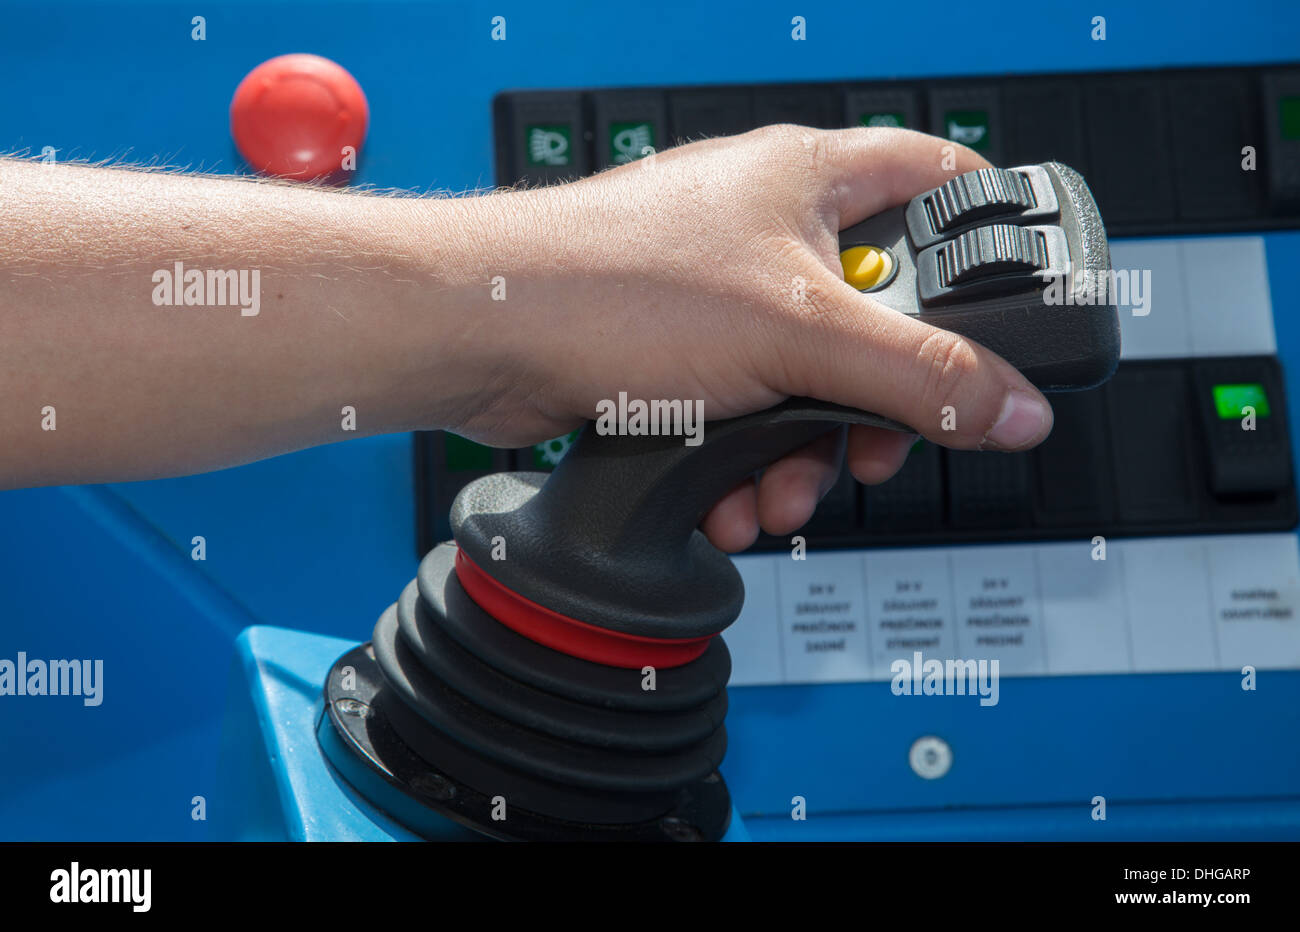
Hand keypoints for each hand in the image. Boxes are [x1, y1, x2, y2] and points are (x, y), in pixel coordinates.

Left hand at [451, 125, 1054, 550]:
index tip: (1013, 301)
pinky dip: (744, 462)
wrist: (490, 336)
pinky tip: (727, 496)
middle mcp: (768, 230)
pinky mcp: (681, 354)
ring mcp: (722, 295)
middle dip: (874, 406)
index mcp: (811, 180)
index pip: (936, 176)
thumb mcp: (799, 335)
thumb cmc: (612, 286)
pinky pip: (745, 413)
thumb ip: (920, 375)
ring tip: (777, 493)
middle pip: (876, 319)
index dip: (984, 232)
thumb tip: (1013, 403)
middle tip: (873, 449)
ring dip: (800, 456)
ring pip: (807, 383)